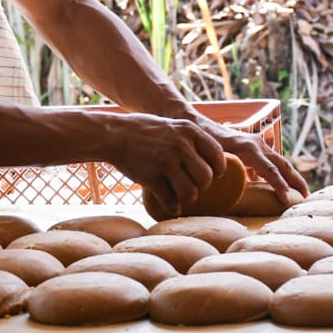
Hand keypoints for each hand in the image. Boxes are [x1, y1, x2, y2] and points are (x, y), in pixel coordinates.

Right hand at [106, 114, 227, 219]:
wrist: (114, 134)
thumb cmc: (144, 130)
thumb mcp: (172, 125)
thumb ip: (190, 138)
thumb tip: (212, 159)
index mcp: (189, 130)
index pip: (217, 155)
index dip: (218, 170)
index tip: (214, 175)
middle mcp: (180, 146)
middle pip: (206, 177)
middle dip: (202, 186)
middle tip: (193, 185)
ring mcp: (166, 162)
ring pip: (191, 192)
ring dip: (188, 199)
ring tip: (182, 197)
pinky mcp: (151, 177)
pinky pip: (170, 200)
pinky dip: (172, 207)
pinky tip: (171, 205)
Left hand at [196, 116, 309, 203]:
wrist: (196, 124)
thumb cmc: (202, 143)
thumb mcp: (212, 157)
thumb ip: (223, 172)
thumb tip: (229, 197)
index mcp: (248, 148)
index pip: (270, 169)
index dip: (279, 185)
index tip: (287, 199)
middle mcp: (256, 145)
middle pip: (282, 165)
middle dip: (295, 181)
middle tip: (306, 199)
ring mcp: (257, 144)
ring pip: (280, 162)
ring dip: (292, 177)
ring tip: (302, 194)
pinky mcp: (254, 147)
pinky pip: (272, 161)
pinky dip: (282, 173)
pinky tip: (285, 186)